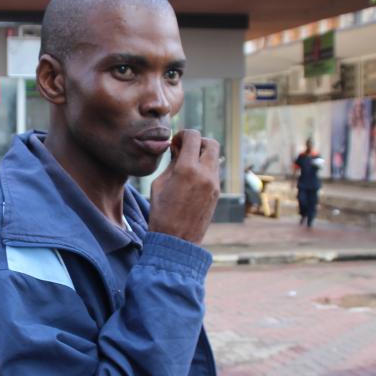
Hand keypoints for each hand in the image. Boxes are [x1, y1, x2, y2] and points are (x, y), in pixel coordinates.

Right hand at [149, 129, 219, 243]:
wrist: (176, 240)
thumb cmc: (161, 213)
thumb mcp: (159, 184)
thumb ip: (171, 163)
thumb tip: (177, 150)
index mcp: (187, 169)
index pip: (193, 136)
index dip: (183, 134)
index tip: (175, 142)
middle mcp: (205, 174)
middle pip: (211, 143)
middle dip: (198, 141)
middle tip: (185, 149)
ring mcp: (214, 184)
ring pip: (214, 157)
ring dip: (202, 154)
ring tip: (187, 164)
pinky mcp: (216, 193)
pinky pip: (214, 171)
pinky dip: (205, 167)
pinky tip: (192, 177)